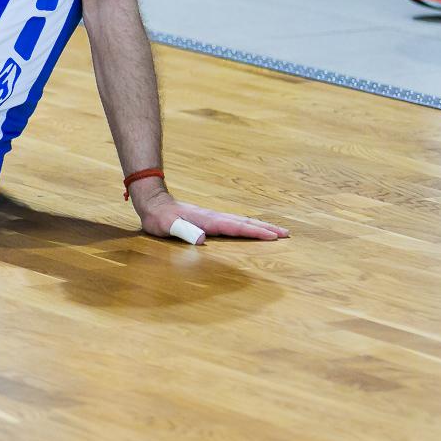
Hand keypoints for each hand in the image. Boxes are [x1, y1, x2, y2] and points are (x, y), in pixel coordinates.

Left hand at [133, 184, 288, 243]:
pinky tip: (254, 228)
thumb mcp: (166, 226)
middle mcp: (214, 217)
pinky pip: (235, 222)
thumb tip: (203, 238)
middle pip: (245, 222)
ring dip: (261, 226)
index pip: (236, 227)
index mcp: (208, 220)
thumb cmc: (159, 218)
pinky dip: (249, 225)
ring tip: (278, 231)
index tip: (273, 237)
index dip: (254, 232)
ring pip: (242, 221)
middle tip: (287, 234)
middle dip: (266, 228)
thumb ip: (184, 231)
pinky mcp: (211, 219)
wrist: (154, 202)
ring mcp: (214, 217)